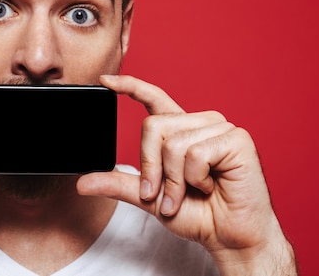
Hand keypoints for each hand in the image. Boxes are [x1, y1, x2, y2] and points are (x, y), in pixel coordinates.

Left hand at [77, 75, 296, 273]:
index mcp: (181, 131)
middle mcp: (200, 123)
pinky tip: (212, 186)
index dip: (130, 86)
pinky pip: (195, 153)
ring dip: (175, 180)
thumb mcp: (149, 198)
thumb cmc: (198, 215)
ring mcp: (219, 128)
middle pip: (154, 125)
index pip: (154, 99)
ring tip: (193, 192)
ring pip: (173, 143)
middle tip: (166, 195)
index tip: (105, 80)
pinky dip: (196, 179)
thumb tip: (82, 183)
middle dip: (152, 168)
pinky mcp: (236, 139)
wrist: (229, 237)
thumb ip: (119, 184)